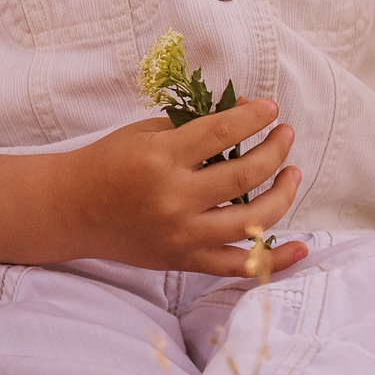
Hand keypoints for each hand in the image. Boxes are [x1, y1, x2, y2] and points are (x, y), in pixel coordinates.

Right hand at [52, 100, 308, 275]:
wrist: (72, 209)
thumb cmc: (108, 162)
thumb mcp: (146, 133)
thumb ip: (194, 127)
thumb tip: (246, 114)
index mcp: (161, 157)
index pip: (222, 132)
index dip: (253, 118)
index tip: (271, 109)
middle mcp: (174, 198)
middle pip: (246, 175)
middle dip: (275, 150)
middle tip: (285, 136)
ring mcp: (182, 234)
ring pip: (253, 220)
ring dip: (283, 194)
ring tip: (292, 173)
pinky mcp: (184, 260)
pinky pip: (239, 265)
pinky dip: (275, 259)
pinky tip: (302, 245)